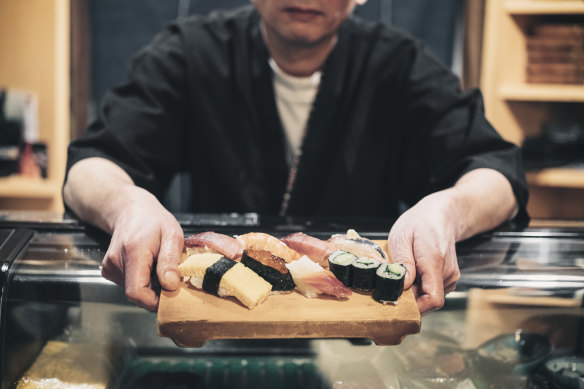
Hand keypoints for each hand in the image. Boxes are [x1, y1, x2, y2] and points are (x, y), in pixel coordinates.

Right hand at [100, 188, 183, 310]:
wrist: (131, 210)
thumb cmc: (153, 221)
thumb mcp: (172, 235)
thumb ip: (170, 260)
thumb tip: (170, 285)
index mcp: (132, 252)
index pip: (137, 292)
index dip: (155, 301)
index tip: (171, 295)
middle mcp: (116, 261)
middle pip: (137, 293)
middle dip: (157, 291)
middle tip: (169, 274)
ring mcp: (110, 267)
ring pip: (134, 290)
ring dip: (151, 284)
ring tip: (157, 264)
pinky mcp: (109, 270)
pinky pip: (129, 285)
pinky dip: (143, 280)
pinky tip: (147, 265)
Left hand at [387, 191, 460, 314]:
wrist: (441, 214)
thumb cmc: (420, 222)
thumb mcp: (402, 237)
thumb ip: (402, 262)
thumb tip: (401, 286)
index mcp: (434, 262)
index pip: (432, 299)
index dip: (415, 307)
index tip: (397, 300)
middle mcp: (447, 273)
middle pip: (428, 300)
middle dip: (409, 297)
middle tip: (393, 280)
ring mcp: (450, 276)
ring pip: (428, 296)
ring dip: (413, 290)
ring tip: (405, 269)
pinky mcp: (448, 277)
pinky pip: (431, 289)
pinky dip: (419, 285)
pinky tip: (414, 270)